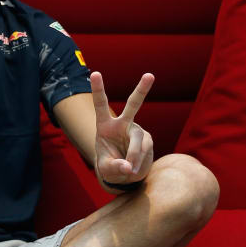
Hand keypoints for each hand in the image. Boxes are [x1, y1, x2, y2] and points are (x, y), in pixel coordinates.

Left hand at [90, 71, 154, 187]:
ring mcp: (136, 130)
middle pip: (133, 105)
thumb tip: (128, 167)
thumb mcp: (106, 168)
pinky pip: (145, 150)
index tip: (95, 73)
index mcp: (105, 125)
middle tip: (150, 75)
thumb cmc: (110, 165)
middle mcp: (122, 123)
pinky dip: (139, 161)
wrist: (124, 173)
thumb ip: (114, 167)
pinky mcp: (147, 139)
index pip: (100, 104)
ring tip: (129, 170)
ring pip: (138, 141)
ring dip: (134, 156)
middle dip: (142, 90)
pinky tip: (134, 168)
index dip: (98, 89)